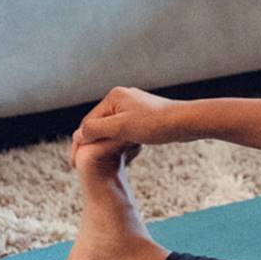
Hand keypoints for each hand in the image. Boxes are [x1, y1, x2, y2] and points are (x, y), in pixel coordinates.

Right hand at [70, 88, 190, 163]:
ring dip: (105, 142)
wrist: (185, 122)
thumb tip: (79, 134)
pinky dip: (118, 140)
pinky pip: (124, 128)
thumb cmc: (155, 124)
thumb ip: (97, 129)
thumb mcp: (122, 128)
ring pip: (112, 127)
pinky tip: (120, 153)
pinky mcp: (143, 115)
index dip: (81, 141)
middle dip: (91, 142)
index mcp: (114, 97)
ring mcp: (133, 105)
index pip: (89, 121)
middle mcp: (121, 97)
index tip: (75, 161)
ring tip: (98, 161)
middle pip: (99, 123)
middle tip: (80, 163)